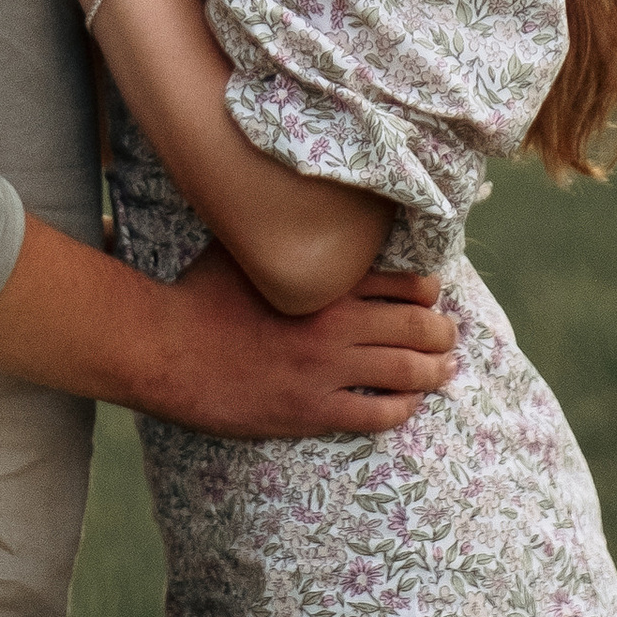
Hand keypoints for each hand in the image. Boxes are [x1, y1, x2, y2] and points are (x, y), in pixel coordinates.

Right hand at [151, 245, 458, 441]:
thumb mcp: (243, 247)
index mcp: (322, 280)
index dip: (425, 288)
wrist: (167, 349)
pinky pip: (373, 414)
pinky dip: (401, 409)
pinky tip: (409, 405)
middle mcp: (333, 322)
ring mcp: (324, 370)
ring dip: (434, 371)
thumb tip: (292, 202)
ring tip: (446, 369)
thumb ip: (279, 233)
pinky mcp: (310, 411)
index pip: (398, 280)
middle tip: (449, 334)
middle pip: (412, 326)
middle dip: (440, 331)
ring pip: (403, 371)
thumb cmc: (199, 293)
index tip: (433, 293)